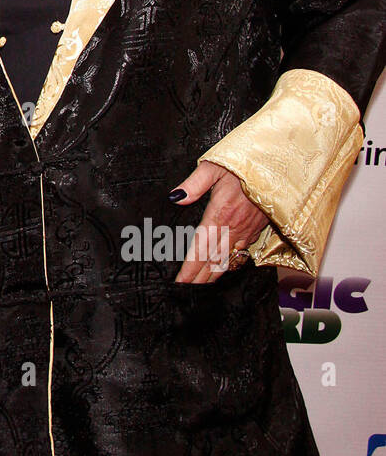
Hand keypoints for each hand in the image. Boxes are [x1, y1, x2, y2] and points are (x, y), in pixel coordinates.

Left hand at [170, 161, 268, 283]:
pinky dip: (230, 264)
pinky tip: (224, 268)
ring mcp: (247, 231)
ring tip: (201, 288)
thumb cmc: (244, 163)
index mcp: (219, 215)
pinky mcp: (257, 229)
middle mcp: (233, 228)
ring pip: (228, 260)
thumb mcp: (214, 167)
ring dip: (214, 276)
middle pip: (213, 261)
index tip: (180, 283)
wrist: (279, 165)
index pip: (201, 249)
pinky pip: (241, 253)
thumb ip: (193, 184)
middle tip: (186, 293)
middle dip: (199, 279)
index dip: (190, 269)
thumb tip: (175, 197)